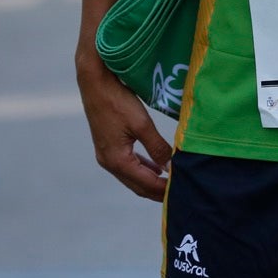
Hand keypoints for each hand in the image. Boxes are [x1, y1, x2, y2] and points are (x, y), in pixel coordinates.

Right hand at [76, 56, 172, 201]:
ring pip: (132, 177)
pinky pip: (128, 165)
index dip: (164, 190)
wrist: (95, 84)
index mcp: (116, 160)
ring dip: (151, 181)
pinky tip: (155, 167)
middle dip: (158, 191)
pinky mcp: (108, 147)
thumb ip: (157, 148)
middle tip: (179, 194)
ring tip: (170, 184)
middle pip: (137, 185)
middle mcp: (109, 163)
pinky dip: (143, 169)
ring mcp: (106, 156)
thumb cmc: (119, 102)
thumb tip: (171, 168)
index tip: (181, 192)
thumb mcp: (142, 125)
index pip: (145, 183)